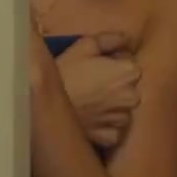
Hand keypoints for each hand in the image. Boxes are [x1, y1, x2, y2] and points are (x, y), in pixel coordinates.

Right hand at [55, 32, 141, 149]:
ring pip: (123, 110)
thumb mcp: (85, 45)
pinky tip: (90, 118)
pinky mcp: (110, 137)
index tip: (98, 66)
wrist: (44, 105)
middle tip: (92, 83)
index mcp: (130, 72)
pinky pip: (113, 130)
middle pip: (130, 87)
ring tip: (90, 102)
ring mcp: (122, 120)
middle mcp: (133, 97)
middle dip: (116, 85)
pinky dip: (105, 126)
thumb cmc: (65, 71)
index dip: (115, 63)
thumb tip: (126, 39)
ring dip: (112, 106)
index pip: (131, 63)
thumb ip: (111, 39)